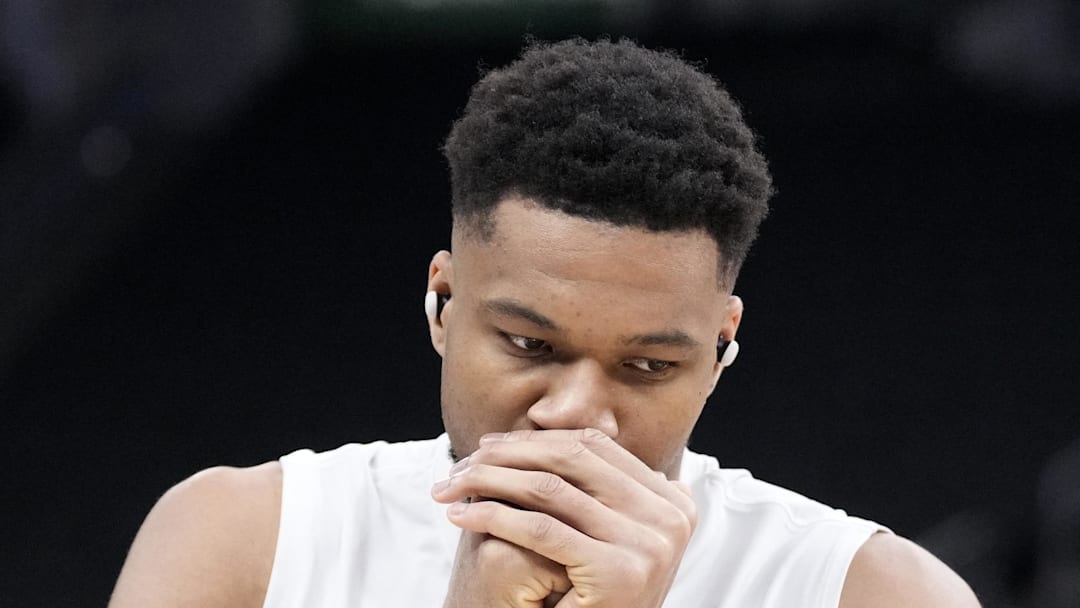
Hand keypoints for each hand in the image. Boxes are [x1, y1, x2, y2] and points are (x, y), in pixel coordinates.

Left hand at [432, 428, 696, 607]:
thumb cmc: (590, 599)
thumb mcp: (606, 533)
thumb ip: (594, 486)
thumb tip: (550, 420)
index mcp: (673, 504)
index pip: (596, 447)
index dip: (538, 440)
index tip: (491, 445)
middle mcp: (671, 519)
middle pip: (573, 460)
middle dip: (510, 455)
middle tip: (464, 461)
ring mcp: (649, 545)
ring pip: (550, 489)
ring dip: (490, 480)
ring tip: (452, 484)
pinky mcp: (619, 571)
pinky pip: (540, 529)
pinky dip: (492, 515)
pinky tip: (461, 515)